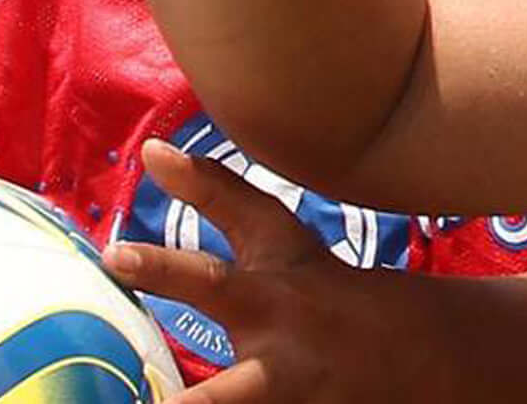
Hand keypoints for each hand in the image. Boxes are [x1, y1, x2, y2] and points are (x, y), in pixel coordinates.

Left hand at [105, 143, 425, 402]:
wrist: (415, 355)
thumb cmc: (320, 286)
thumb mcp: (276, 237)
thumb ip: (213, 194)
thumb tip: (149, 149)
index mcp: (266, 304)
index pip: (206, 280)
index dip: (159, 269)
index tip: (111, 256)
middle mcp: (276, 367)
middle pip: (220, 401)